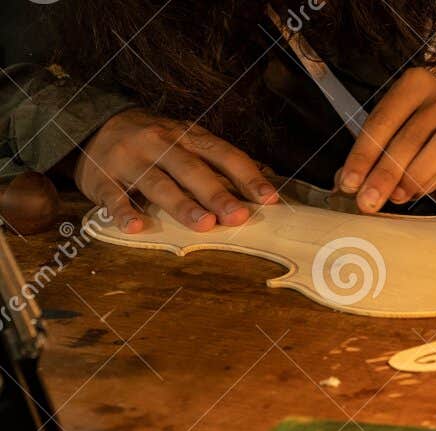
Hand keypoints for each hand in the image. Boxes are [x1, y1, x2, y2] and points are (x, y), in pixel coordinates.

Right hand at [75, 110, 278, 233]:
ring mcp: (129, 159)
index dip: (247, 176)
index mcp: (187, 135)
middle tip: (237, 216)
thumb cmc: (156, 144)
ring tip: (203, 225)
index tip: (270, 199)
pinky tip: (136, 226)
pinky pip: (113, 195)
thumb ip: (220, 161)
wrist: (92, 126)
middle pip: (191, 169)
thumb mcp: (187, 142)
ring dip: (181, 205)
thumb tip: (266, 182)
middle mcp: (159, 143)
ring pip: (158, 183)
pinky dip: (124, 211)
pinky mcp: (102, 177)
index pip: (222, 154)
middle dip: (216, 193)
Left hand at [337, 68, 435, 211]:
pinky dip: (432, 181)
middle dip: (384, 171)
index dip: (363, 152)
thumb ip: (377, 155)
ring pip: (435, 146)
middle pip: (409, 133)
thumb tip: (347, 181)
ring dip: (409, 177)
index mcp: (418, 82)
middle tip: (367, 198)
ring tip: (393, 197)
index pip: (384, 117)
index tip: (349, 182)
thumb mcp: (402, 143)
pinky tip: (416, 193)